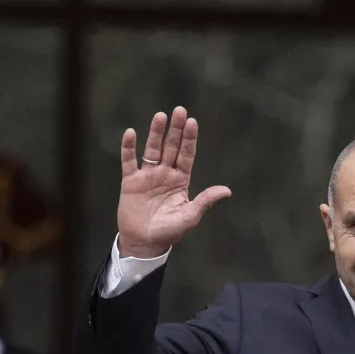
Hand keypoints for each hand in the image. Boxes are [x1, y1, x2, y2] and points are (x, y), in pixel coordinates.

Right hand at [117, 107, 231, 258]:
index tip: (192, 122)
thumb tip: (226, 190)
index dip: (189, 139)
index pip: (186, 155)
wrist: (144, 243)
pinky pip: (129, 161)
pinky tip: (131, 133)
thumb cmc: (168, 231)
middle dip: (175, 129)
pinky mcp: (130, 182)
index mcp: (180, 181)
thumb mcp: (189, 216)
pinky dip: (128, 148)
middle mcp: (165, 174)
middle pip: (171, 147)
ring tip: (160, 116)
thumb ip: (204, 201)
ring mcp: (147, 176)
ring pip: (152, 149)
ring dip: (156, 133)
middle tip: (179, 110)